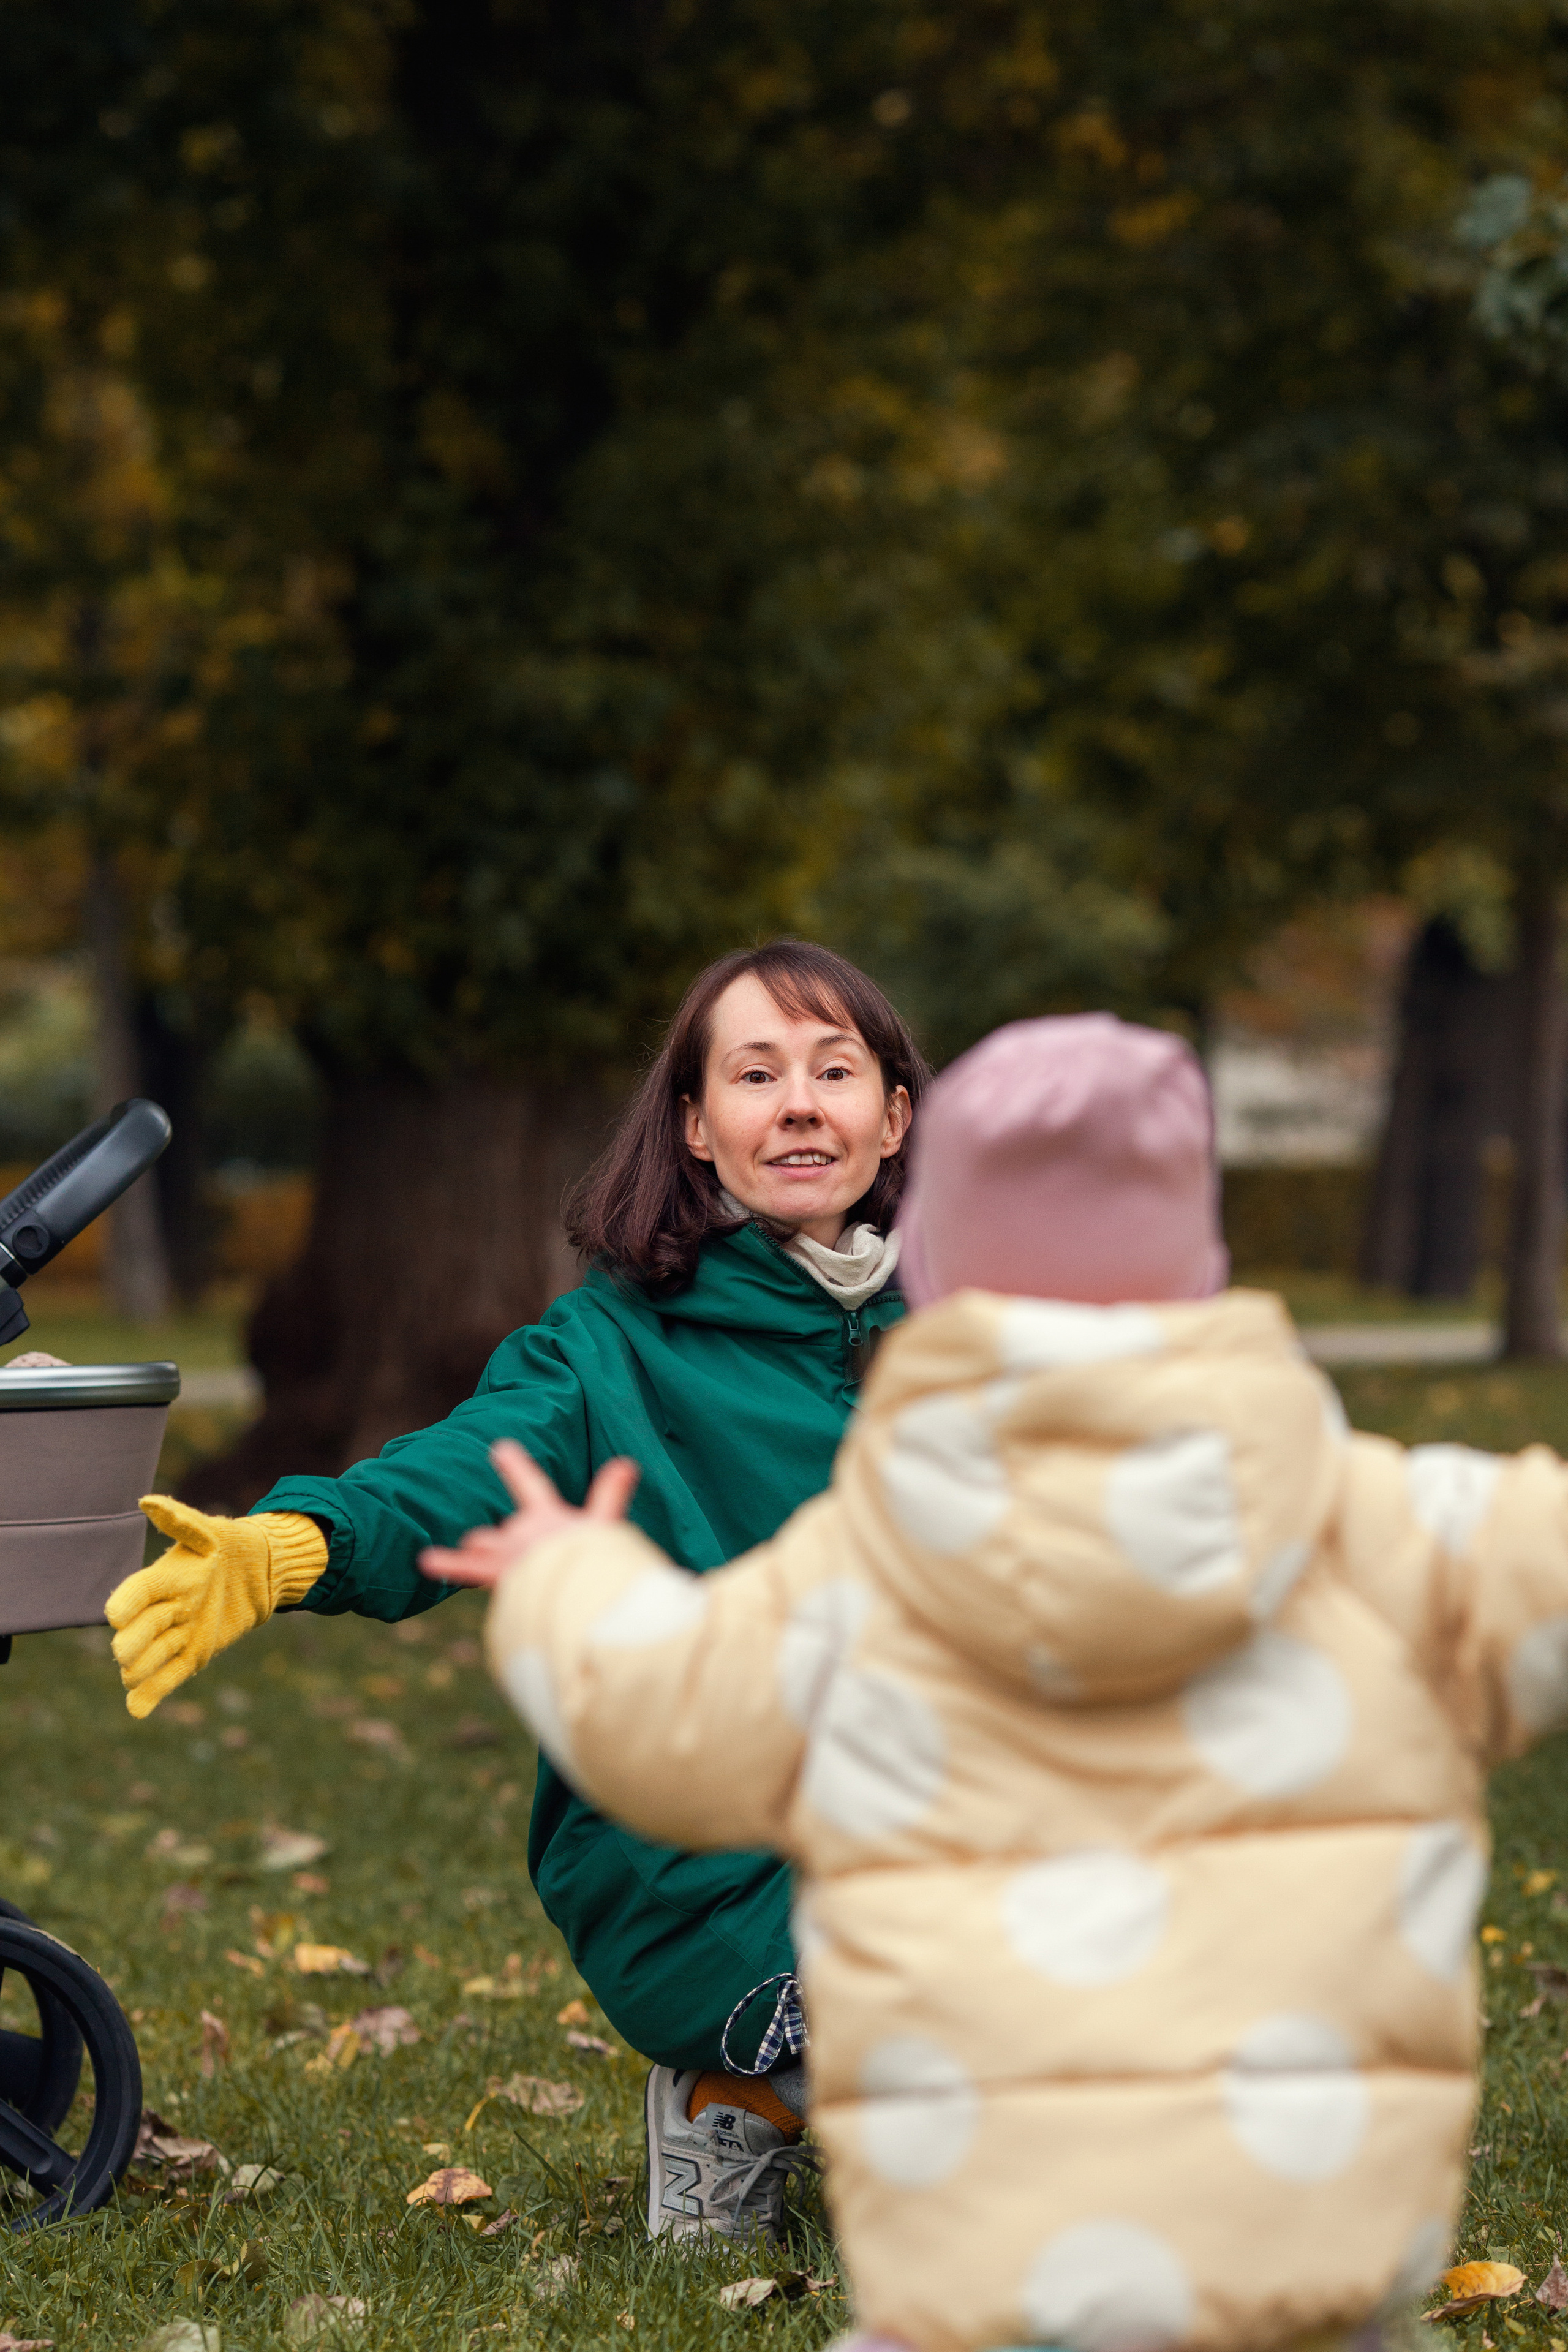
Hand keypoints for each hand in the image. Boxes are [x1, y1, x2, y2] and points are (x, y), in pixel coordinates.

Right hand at [107, 1499, 273, 1718]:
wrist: (257, 1572)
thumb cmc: (229, 1545)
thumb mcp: (209, 1531)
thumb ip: (180, 1520)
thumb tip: (147, 1502)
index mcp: (162, 1579)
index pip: (135, 1594)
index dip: (125, 1605)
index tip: (115, 1616)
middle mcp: (163, 1610)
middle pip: (137, 1633)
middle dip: (130, 1644)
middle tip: (127, 1653)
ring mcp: (176, 1635)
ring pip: (149, 1660)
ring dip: (140, 1670)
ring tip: (133, 1677)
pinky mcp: (192, 1655)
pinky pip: (168, 1678)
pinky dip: (152, 1695)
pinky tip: (137, 1709)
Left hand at [418, 1439, 639, 1588]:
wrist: (572, 1585)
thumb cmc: (592, 1556)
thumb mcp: (605, 1525)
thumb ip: (612, 1493)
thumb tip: (628, 1461)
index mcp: (548, 1516)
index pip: (531, 1484)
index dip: (516, 1466)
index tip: (499, 1447)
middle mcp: (522, 1530)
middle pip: (506, 1527)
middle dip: (501, 1535)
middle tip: (497, 1541)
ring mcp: (505, 1552)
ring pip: (483, 1543)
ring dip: (479, 1546)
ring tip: (473, 1550)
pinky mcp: (493, 1574)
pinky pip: (464, 1568)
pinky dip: (446, 1563)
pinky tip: (426, 1561)